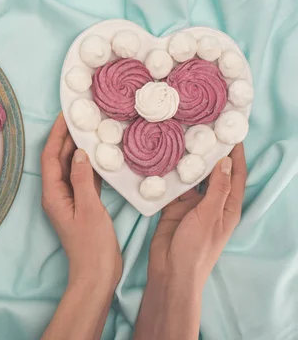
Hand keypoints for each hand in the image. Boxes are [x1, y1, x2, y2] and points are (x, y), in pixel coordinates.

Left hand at [41, 114, 120, 339]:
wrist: (97, 274)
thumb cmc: (91, 245)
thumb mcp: (89, 208)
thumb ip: (83, 179)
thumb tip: (79, 152)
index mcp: (52, 194)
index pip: (50, 156)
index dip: (56, 135)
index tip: (65, 115)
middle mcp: (57, 194)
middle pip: (60, 159)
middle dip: (67, 137)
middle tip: (81, 117)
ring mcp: (70, 199)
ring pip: (72, 167)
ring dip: (79, 149)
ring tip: (91, 129)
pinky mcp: (83, 205)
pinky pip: (83, 179)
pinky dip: (90, 165)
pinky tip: (100, 154)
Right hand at [134, 144, 246, 339]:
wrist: (171, 271)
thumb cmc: (197, 248)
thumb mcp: (210, 216)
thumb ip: (217, 189)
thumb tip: (225, 161)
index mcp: (227, 206)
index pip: (236, 175)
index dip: (236, 155)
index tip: (231, 133)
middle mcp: (211, 203)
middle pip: (213, 174)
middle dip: (210, 154)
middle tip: (202, 130)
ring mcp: (191, 205)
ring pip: (191, 179)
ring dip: (188, 163)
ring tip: (181, 139)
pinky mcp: (173, 208)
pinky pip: (172, 187)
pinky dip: (169, 175)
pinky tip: (164, 160)